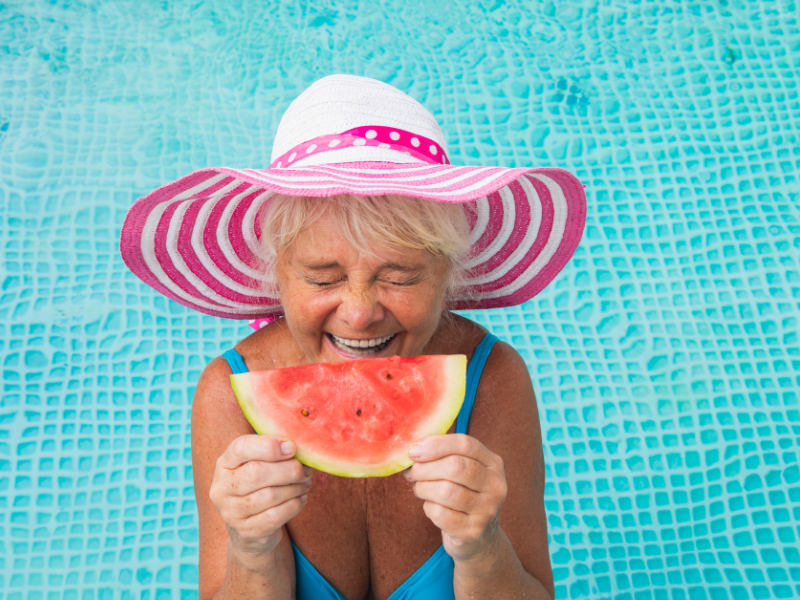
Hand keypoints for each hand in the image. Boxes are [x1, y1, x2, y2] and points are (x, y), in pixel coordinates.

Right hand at [209, 435, 311, 561]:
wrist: (249, 528)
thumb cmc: (259, 486)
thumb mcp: (258, 464)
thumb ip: (273, 452)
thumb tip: (301, 447)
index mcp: (224, 464)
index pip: (240, 447)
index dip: (269, 445)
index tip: (292, 448)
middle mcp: (221, 488)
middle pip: (257, 472)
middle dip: (289, 469)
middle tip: (305, 470)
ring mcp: (230, 512)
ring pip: (270, 495)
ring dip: (295, 488)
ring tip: (305, 484)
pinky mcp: (246, 531)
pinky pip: (276, 516)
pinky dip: (294, 505)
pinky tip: (300, 499)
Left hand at [405, 434, 507, 562]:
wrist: (478, 540)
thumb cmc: (463, 496)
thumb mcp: (462, 472)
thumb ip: (443, 455)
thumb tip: (413, 449)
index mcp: (493, 463)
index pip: (465, 444)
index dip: (436, 444)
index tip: (414, 451)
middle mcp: (496, 485)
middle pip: (455, 466)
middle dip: (425, 468)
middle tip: (412, 473)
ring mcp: (487, 510)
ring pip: (446, 491)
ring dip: (423, 488)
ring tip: (420, 489)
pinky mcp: (473, 531)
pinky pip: (441, 514)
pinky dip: (428, 508)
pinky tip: (431, 507)